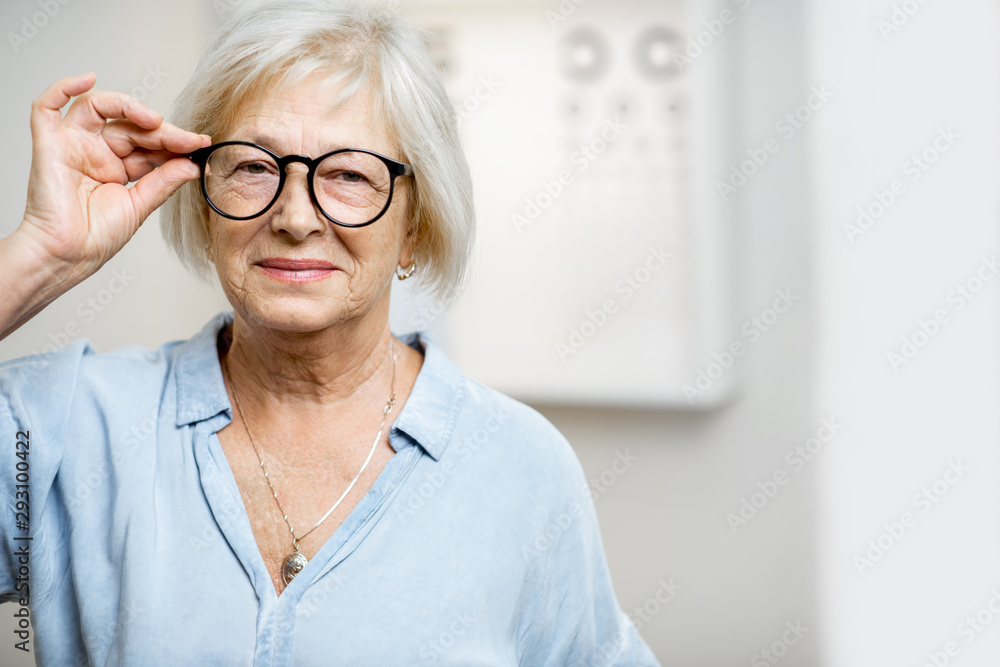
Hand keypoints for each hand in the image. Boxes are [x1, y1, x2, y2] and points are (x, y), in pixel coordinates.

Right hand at [18, 72, 209, 277]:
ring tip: (155, 121)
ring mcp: (73, 146)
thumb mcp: (140, 206)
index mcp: (118, 167)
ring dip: (129, 107)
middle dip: (164, 131)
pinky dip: (64, 87)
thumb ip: (164, 182)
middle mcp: (96, 152)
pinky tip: (88, 79)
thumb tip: (192, 163)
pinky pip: (47, 107)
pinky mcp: (49, 144)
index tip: (202, 145)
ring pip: (99, 108)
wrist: (67, 256)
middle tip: (190, 139)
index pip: (149, 143)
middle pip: (131, 126)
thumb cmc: (96, 238)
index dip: (176, 141)